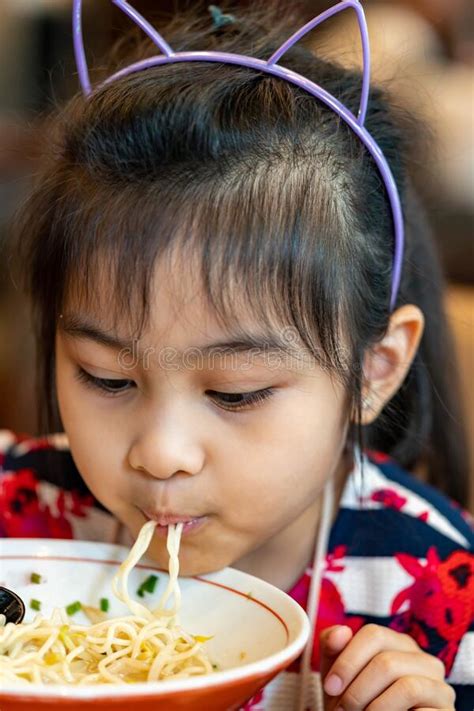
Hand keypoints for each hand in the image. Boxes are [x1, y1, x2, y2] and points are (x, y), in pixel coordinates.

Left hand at [319, 623, 455, 710]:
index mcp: (399, 644)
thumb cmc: (358, 704)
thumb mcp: (341, 676)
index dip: (348, 660)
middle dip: (357, 690)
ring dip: (375, 707)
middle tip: (342, 710)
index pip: (374, 634)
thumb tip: (341, 631)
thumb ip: (334, 649)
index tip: (330, 686)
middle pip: (387, 662)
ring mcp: (439, 687)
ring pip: (406, 687)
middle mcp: (424, 660)